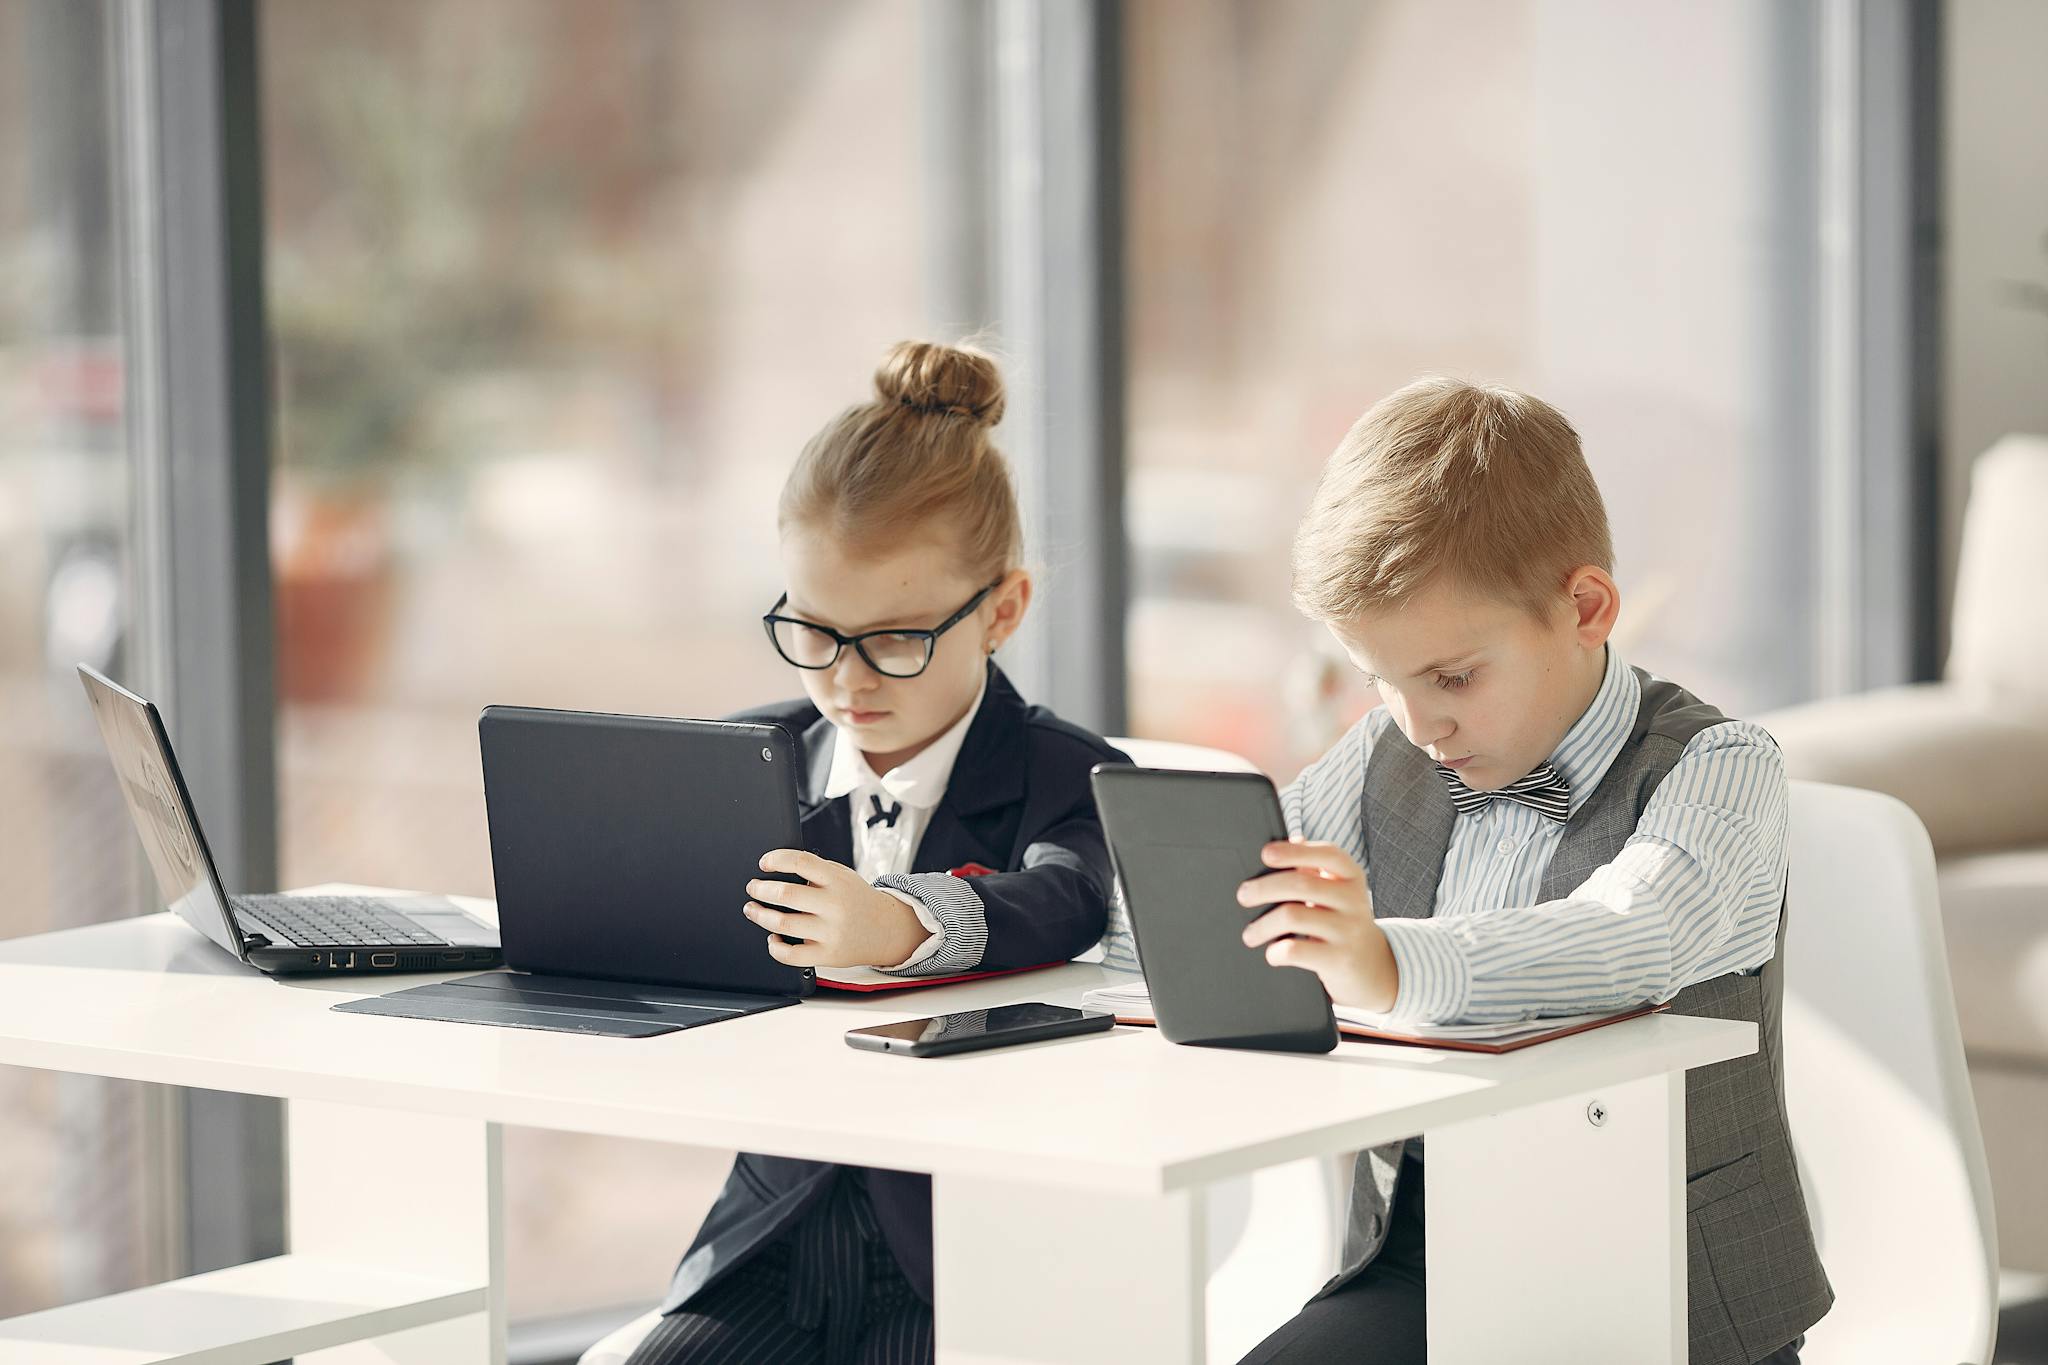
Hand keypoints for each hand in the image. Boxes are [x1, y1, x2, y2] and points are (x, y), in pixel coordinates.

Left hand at [744, 849, 930, 968]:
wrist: (887, 929)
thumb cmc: (856, 900)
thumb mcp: (843, 876)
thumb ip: (815, 871)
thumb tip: (776, 869)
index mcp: (837, 880)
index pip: (801, 862)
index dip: (777, 860)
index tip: (764, 862)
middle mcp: (834, 905)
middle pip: (786, 894)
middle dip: (760, 889)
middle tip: (753, 887)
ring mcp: (831, 932)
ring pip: (783, 924)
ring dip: (760, 915)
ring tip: (752, 910)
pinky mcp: (828, 955)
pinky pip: (792, 956)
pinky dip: (775, 947)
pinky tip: (772, 938)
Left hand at [1237, 838, 1399, 1010]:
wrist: (1373, 968)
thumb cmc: (1342, 923)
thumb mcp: (1336, 893)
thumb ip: (1312, 870)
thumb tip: (1280, 846)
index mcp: (1351, 877)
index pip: (1327, 854)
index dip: (1294, 852)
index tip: (1266, 854)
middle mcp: (1354, 900)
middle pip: (1301, 884)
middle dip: (1264, 889)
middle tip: (1243, 896)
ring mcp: (1349, 930)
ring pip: (1292, 916)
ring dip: (1262, 925)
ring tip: (1250, 934)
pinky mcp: (1340, 960)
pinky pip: (1296, 950)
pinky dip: (1276, 951)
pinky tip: (1272, 953)